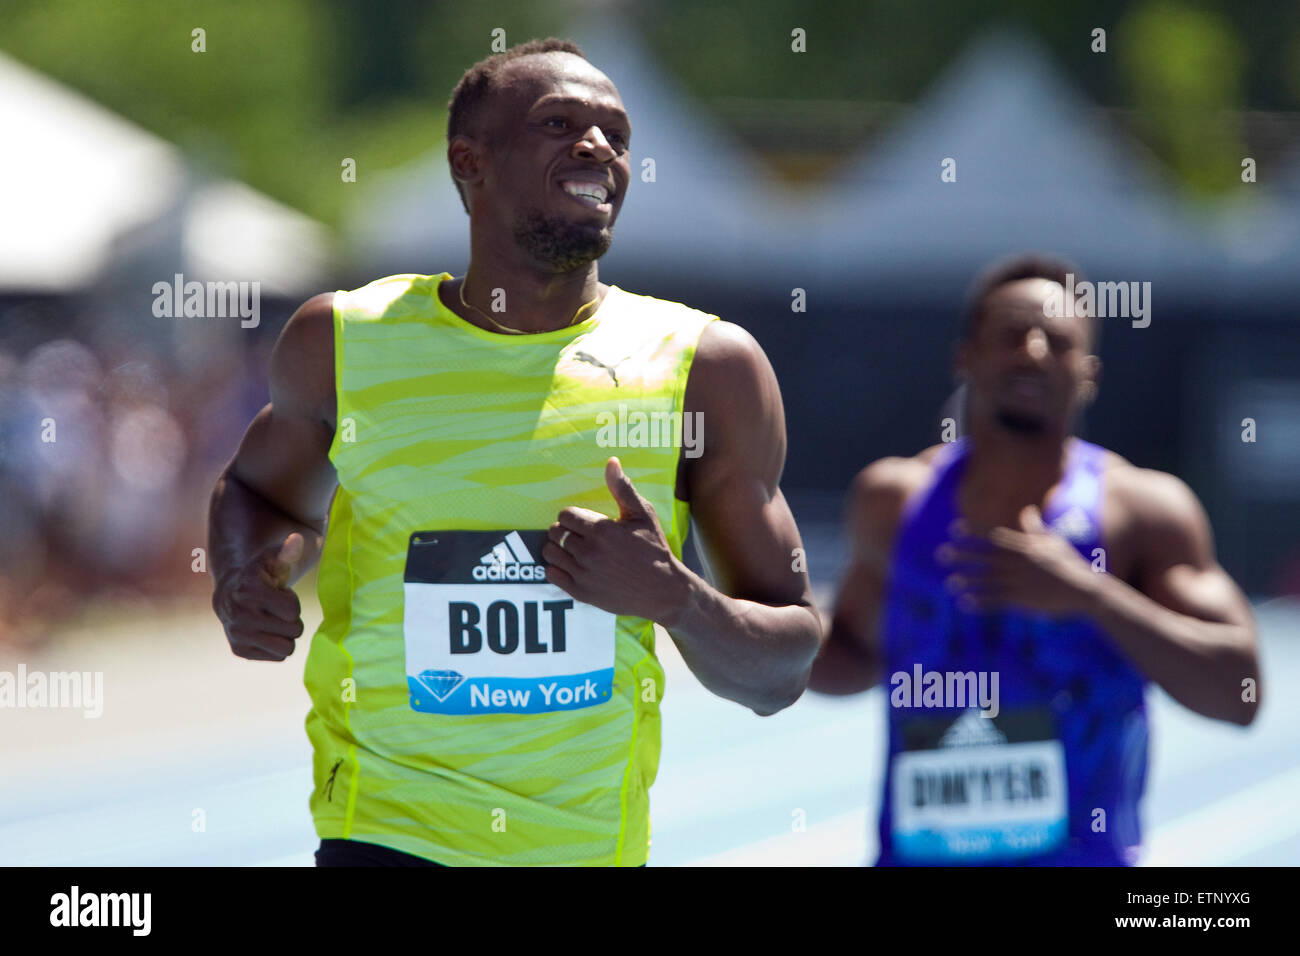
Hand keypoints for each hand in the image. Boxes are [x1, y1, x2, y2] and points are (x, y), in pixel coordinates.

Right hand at [212, 533, 305, 659]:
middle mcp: (239, 615)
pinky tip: (265, 630)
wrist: (231, 594)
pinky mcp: (239, 650)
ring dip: (286, 634)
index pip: (293, 611)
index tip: (277, 594)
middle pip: (294, 631)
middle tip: (275, 608)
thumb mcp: (273, 559)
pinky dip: (277, 646)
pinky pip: (278, 657)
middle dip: (291, 619)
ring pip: (287, 649)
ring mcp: (237, 635)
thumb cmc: (259, 574)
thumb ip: (288, 551)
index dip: (291, 601)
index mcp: (249, 591)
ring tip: (272, 620)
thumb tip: (297, 539)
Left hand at [544, 457, 692, 623]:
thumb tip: (611, 462)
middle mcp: (588, 552)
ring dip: (558, 548)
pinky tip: (571, 566)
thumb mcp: (643, 514)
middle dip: (564, 530)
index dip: (573, 516)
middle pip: (555, 533)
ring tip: (573, 549)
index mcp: (601, 530)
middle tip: (579, 535)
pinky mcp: (581, 592)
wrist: (662, 589)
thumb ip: (623, 488)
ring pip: (550, 553)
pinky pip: (551, 575)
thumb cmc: (654, 549)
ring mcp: (583, 574)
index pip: (565, 515)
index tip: (585, 522)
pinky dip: (556, 568)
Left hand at [936, 506, 1099, 615]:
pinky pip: (997, 601)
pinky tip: (964, 603)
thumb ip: (1035, 528)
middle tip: (941, 554)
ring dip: (968, 581)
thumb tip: (1027, 510)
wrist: (1085, 591)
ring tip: (950, 583)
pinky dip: (980, 602)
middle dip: (963, 555)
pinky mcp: (1023, 600)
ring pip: (988, 581)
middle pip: (986, 557)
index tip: (955, 529)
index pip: (995, 536)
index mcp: (1026, 547)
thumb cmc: (1069, 564)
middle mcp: (1020, 563)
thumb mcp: (1053, 542)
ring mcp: (1021, 582)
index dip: (974, 532)